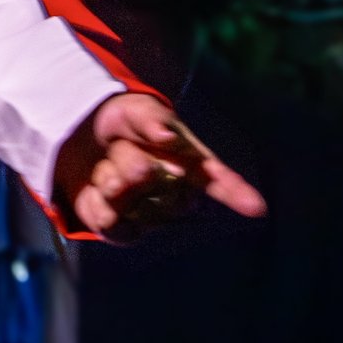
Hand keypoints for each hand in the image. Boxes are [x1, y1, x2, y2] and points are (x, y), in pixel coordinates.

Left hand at [55, 93, 267, 239]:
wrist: (85, 138)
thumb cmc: (124, 122)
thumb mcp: (137, 110)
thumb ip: (153, 121)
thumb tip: (168, 138)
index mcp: (190, 164)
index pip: (217, 179)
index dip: (236, 192)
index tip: (257, 208)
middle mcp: (177, 196)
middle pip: (152, 181)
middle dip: (127, 157)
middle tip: (120, 146)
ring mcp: (151, 217)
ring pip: (125, 201)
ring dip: (107, 176)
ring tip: (109, 165)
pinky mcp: (124, 232)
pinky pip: (109, 222)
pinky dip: (95, 203)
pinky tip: (97, 190)